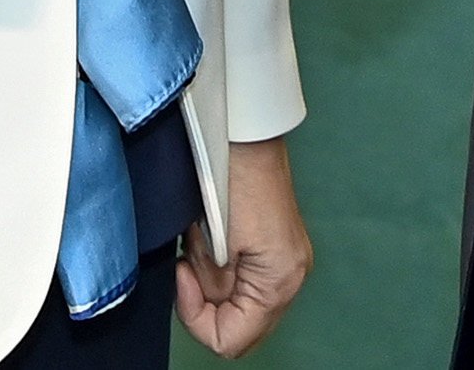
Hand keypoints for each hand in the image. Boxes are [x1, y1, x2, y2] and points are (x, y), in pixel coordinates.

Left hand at [178, 137, 312, 356]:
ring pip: (234, 303)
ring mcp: (285, 264)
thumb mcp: (212, 243)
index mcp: (279, 283)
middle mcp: (290, 279)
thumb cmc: (228, 175)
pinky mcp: (274, 249)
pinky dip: (217, 266)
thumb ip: (209, 289)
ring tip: (203, 239)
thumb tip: (198, 304)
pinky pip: (238, 280)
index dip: (195, 316)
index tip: (183, 273)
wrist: (242, 131)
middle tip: (192, 259)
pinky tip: (211, 237)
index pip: (230, 341)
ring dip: (210, 279)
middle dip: (204, 299)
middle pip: (235, 327)